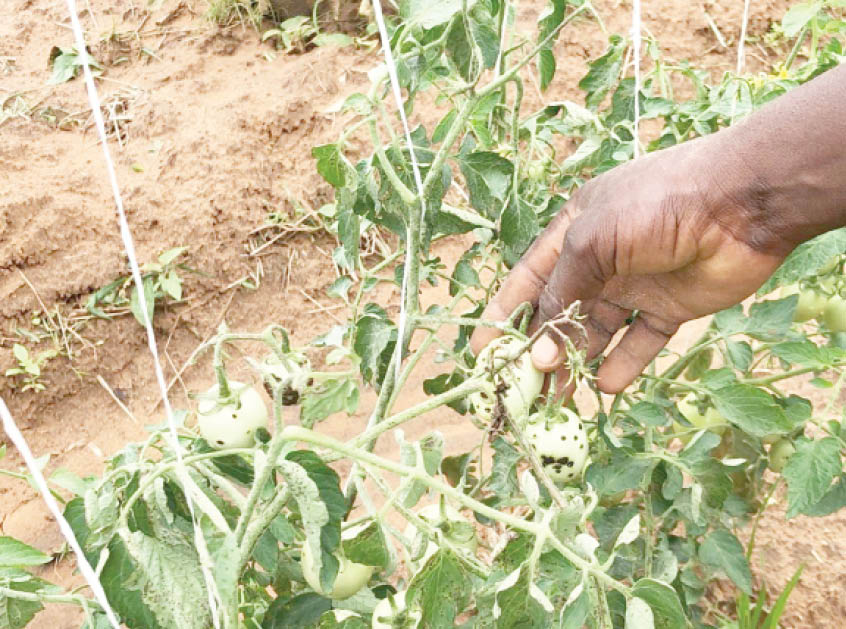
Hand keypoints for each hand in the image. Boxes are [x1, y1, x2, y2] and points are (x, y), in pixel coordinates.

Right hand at [471, 137, 792, 394]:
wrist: (743, 201)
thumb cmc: (657, 205)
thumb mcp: (592, 242)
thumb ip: (562, 296)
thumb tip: (538, 354)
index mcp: (574, 232)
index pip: (529, 280)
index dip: (505, 315)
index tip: (482, 353)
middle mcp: (601, 259)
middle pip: (560, 312)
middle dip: (539, 350)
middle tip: (521, 390)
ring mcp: (636, 284)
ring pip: (597, 332)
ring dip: (576, 363)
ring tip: (558, 400)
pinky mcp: (672, 306)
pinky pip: (641, 341)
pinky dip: (625, 363)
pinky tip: (607, 385)